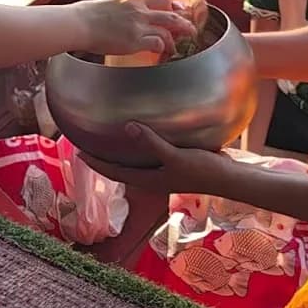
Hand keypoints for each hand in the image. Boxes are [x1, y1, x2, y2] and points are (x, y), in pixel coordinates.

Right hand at [68, 0, 194, 58]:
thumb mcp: (109, 3)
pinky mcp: (135, 40)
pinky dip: (163, 48)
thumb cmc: (87, 14)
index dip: (175, 6)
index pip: (161, 0)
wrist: (79, 23)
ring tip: (178, 46)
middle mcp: (139, 11)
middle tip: (191, 29)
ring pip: (168, 30)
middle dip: (184, 23)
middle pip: (171, 15)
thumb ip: (122, 7)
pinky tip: (163, 52)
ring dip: (175, 39)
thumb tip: (123, 13)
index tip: (181, 10)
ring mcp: (139, 25)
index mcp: (133, 0)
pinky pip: (157, 43)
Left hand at [79, 123, 235, 195]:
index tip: (78, 153)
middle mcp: (153, 177)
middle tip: (88, 142)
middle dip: (104, 157)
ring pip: (136, 161)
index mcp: (148, 180)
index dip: (95, 163)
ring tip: (110, 136)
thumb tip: (127, 127)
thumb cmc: (203, 171)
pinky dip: (142, 144)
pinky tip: (144, 130)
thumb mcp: (175, 156)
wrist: (230, 178)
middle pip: (121, 168)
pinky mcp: (176, 162)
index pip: (114, 172)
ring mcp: (164, 171)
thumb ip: (152, 143)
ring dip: (123, 151)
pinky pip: (151, 153)